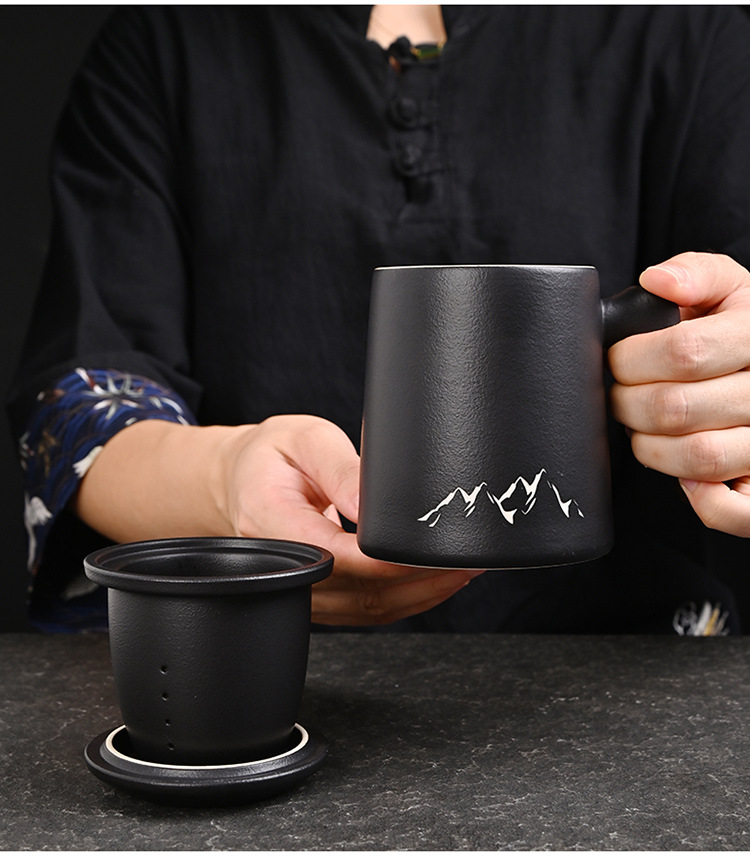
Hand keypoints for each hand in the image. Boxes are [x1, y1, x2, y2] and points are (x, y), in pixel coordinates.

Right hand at [222, 414, 483, 623]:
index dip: (386, 562)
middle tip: (463, 558)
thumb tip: (375, 508)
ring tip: (459, 570)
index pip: (335, 557)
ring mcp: (297, 589)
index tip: (428, 552)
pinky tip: (432, 582)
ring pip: (367, 610)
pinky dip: (404, 600)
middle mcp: (281, 566)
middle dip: (419, 580)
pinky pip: (363, 610)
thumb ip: (341, 471)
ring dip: (420, 595)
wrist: (244, 479)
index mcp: (270, 521)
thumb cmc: (273, 456)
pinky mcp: (315, 598)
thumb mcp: (306, 440)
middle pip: (359, 592)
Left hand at [609, 252, 749, 536]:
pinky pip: (736, 510)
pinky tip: (683, 476)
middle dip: (628, 403)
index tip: (617, 361)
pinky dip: (700, 499)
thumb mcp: (731, 289)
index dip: (632, 360)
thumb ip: (696, 274)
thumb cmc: (744, 328)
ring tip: (642, 429)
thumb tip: (655, 281)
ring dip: (650, 447)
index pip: (685, 352)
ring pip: (700, 457)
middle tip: (620, 396)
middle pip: (679, 408)